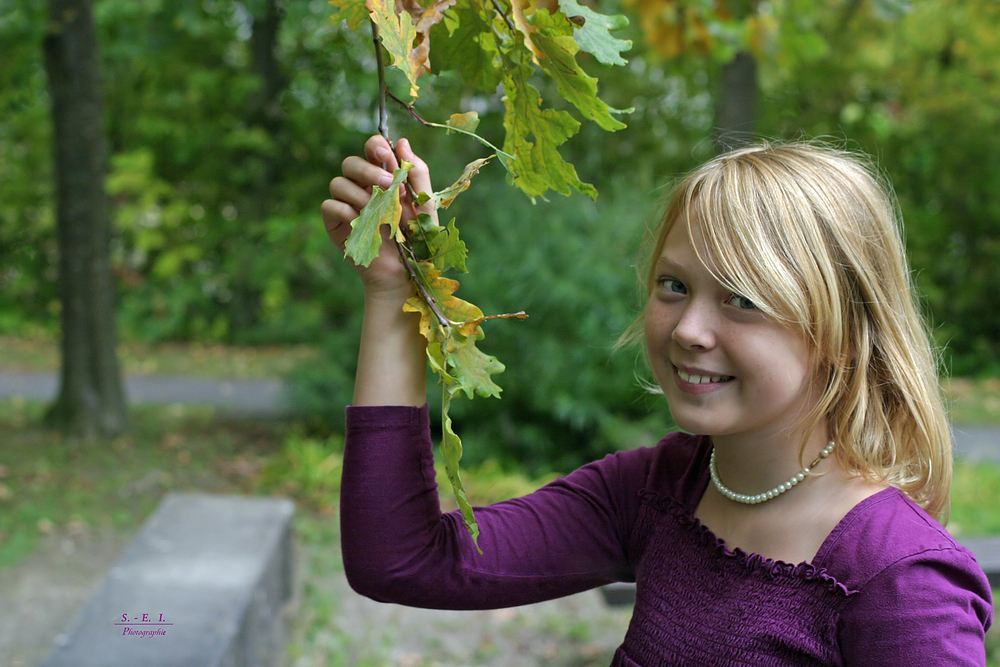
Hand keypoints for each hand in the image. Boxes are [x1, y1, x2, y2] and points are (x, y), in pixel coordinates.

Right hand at [322, 135, 436, 298]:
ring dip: (358, 192)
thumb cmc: (418, 241)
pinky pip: (330, 205)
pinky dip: (345, 210)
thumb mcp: (424, 205)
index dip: (375, 146)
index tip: (386, 156)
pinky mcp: (335, 225)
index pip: (372, 150)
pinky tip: (361, 222)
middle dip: (368, 171)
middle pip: (350, 163)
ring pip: (338, 182)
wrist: (405, 274)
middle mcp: (362, 188)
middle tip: (388, 187)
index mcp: (384, 178)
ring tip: (378, 210)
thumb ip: (417, 174)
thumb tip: (403, 141)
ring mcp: (347, 205)